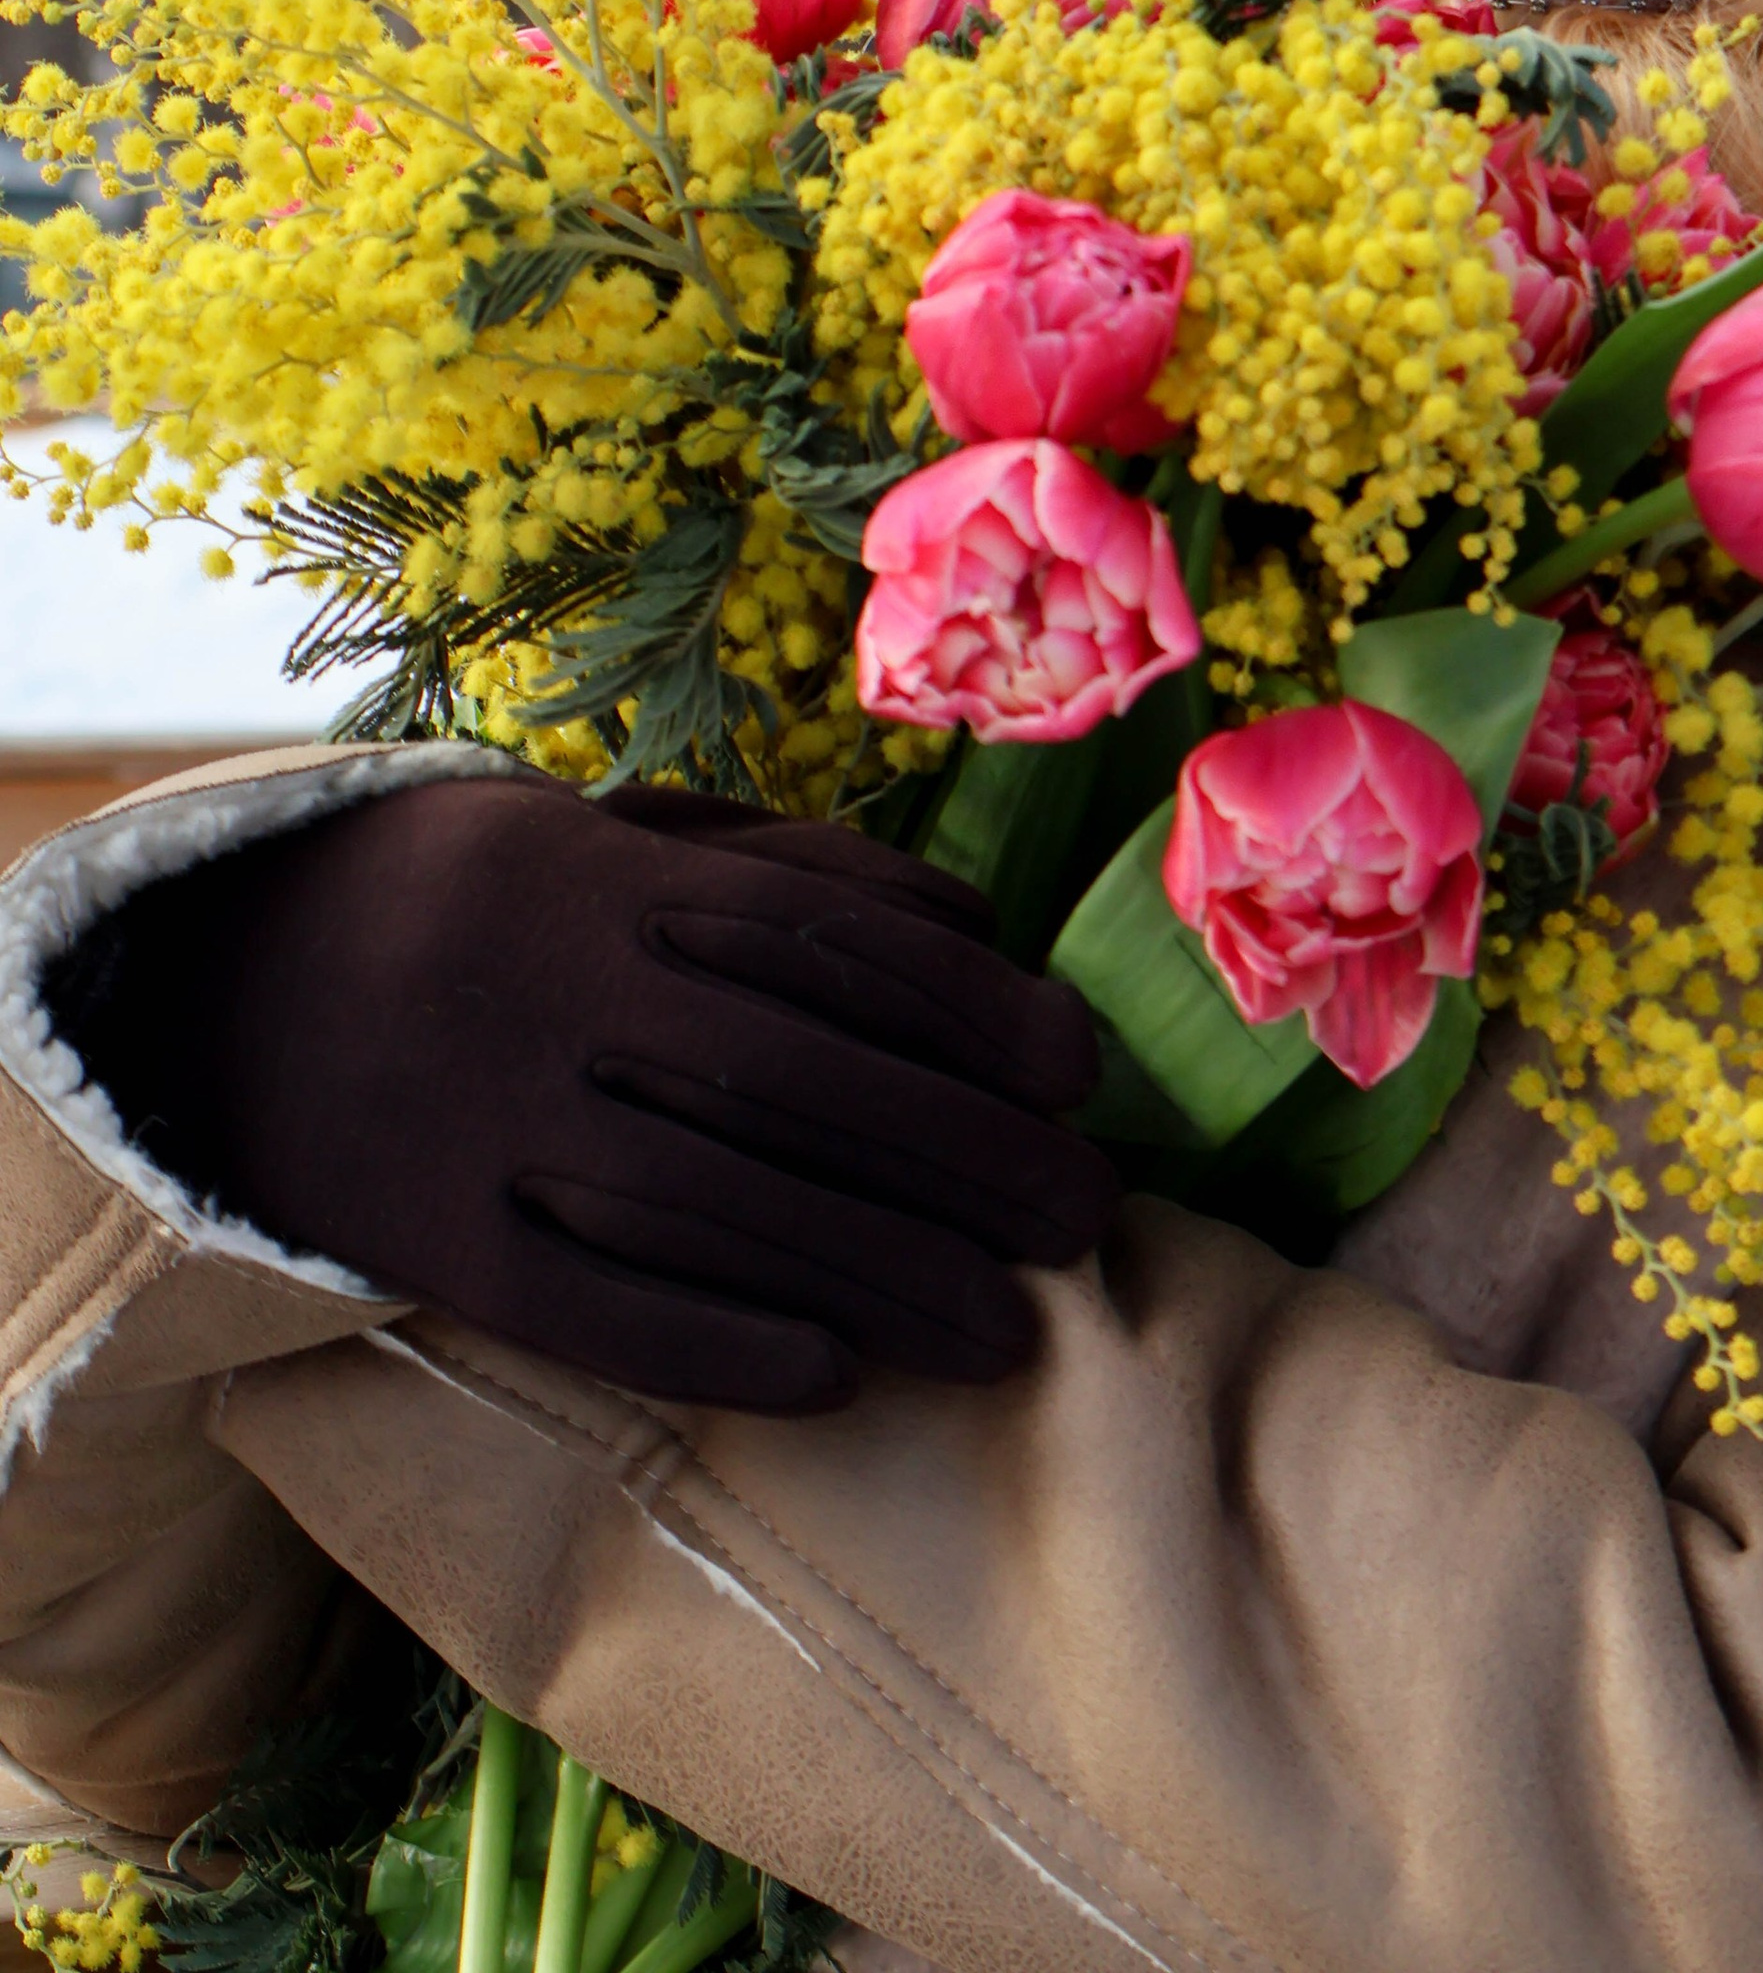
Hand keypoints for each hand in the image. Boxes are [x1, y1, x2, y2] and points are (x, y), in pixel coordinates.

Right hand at [49, 767, 1116, 1409]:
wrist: (219, 973)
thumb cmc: (476, 898)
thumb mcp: (609, 837)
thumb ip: (783, 866)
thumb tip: (971, 926)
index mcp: (611, 880)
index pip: (824, 945)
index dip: (967, 1011)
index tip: (1079, 1073)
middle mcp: (557, 991)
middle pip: (794, 1082)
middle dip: (960, 1154)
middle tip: (1086, 1217)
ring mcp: (486, 1117)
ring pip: (708, 1204)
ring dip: (877, 1273)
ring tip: (1006, 1335)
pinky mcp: (426, 1235)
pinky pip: (581, 1304)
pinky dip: (710, 1344)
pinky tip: (831, 1382)